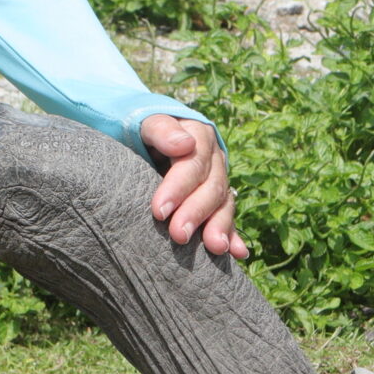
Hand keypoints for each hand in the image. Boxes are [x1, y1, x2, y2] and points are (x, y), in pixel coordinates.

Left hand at [140, 113, 248, 258]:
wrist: (143, 131)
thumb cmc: (136, 126)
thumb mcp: (142, 120)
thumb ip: (161, 129)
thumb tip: (184, 144)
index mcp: (198, 136)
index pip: (193, 164)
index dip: (179, 188)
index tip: (159, 211)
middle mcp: (213, 159)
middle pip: (212, 187)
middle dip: (197, 213)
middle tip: (178, 236)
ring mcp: (217, 179)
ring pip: (223, 204)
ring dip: (220, 227)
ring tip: (216, 248)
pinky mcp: (216, 198)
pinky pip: (226, 217)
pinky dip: (233, 236)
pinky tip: (237, 252)